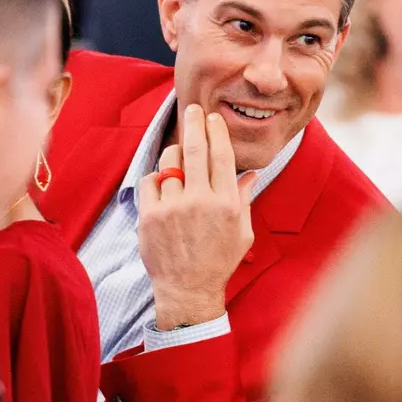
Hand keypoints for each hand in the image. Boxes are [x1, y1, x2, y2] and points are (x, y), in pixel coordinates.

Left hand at [136, 104, 258, 329]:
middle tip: (193, 110)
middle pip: (194, 149)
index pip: (222, 155)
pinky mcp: (149, 216)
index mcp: (226, 203)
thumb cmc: (218, 261)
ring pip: (169, 163)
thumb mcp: (242, 232)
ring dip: (173, 155)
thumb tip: (251, 174)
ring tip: (177, 159)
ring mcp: (172, 208)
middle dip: (194, 123)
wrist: (188, 290)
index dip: (217, 132)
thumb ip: (244, 199)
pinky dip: (156, 179)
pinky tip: (163, 187)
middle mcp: (200, 201)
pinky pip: (149, 181)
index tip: (213, 119)